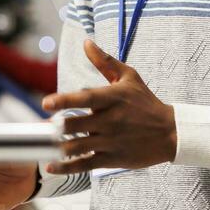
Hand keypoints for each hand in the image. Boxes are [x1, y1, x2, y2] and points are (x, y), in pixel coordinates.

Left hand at [40, 39, 176, 174]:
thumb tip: (86, 42)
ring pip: (77, 147)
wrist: (170, 133)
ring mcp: (110, 141)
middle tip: (39, 128)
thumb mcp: (129, 78)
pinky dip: (66, 167)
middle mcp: (110, 120)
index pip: (85, 99)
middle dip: (55, 128)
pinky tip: (50, 165)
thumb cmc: (146, 102)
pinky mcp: (112, 159)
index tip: (46, 103)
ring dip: (56, 148)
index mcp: (111, 99)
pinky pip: (85, 164)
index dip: (64, 100)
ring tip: (41, 146)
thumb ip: (105, 62)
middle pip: (76, 125)